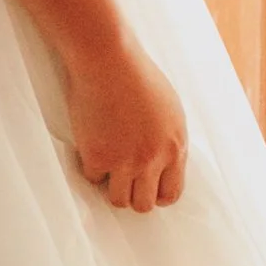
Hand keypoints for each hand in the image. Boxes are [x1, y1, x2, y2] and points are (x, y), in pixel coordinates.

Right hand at [63, 30, 187, 211]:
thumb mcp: (169, 109)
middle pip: (145, 204)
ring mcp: (125, 162)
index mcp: (175, 147)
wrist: (109, 61)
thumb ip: (168, 139)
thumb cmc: (137, 75)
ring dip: (111, 187)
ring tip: (106, 169)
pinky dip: (90, 168)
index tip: (146, 189)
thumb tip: (163, 162)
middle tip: (122, 181)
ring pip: (119, 201)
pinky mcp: (98, 157)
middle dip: (133, 195)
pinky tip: (90, 147)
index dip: (157, 195)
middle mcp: (153, 160)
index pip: (172, 193)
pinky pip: (93, 179)